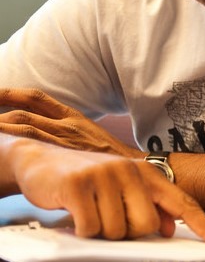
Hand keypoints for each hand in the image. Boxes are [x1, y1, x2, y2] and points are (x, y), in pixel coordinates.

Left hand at [0, 88, 137, 157]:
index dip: (11, 93)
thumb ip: (70, 132)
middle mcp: (65, 124)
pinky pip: (32, 143)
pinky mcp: (63, 154)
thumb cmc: (113, 158)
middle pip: (22, 112)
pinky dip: (13, 141)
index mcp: (72, 116)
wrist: (134, 168)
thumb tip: (50, 136)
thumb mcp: (92, 136)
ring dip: (0, 125)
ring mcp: (62, 139)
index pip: (36, 98)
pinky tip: (3, 144)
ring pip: (23, 126)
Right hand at [5, 135, 204, 242]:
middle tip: (109, 217)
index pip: (183, 203)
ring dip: (101, 232)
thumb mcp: (123, 190)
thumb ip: (148, 206)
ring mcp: (105, 176)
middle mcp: (131, 172)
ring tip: (90, 212)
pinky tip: (75, 213)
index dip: (204, 225)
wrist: (43, 161)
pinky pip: (91, 228)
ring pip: (117, 232)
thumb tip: (170, 229)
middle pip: (147, 226)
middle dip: (127, 233)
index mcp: (148, 175)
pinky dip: (82, 229)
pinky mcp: (79, 186)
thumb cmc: (89, 181)